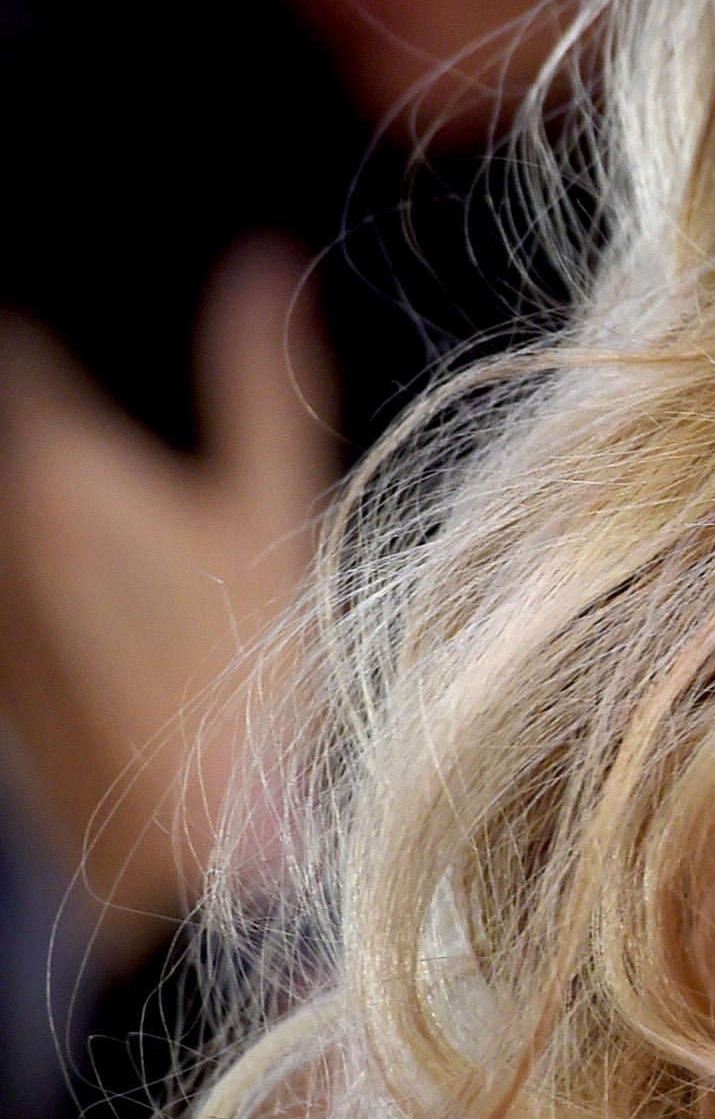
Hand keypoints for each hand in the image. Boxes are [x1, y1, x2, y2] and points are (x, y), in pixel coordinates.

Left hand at [0, 239, 333, 960]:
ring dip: (36, 471)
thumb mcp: (282, 513)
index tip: (70, 308)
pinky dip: (31, 546)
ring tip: (108, 490)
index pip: (12, 342)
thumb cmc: (253, 679)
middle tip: (104, 403)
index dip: (43, 316)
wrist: (203, 848)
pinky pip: (1, 570)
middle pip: (1, 419)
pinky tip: (95, 571)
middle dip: (38, 394)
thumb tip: (257, 270)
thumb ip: (259, 381)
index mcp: (59, 468)